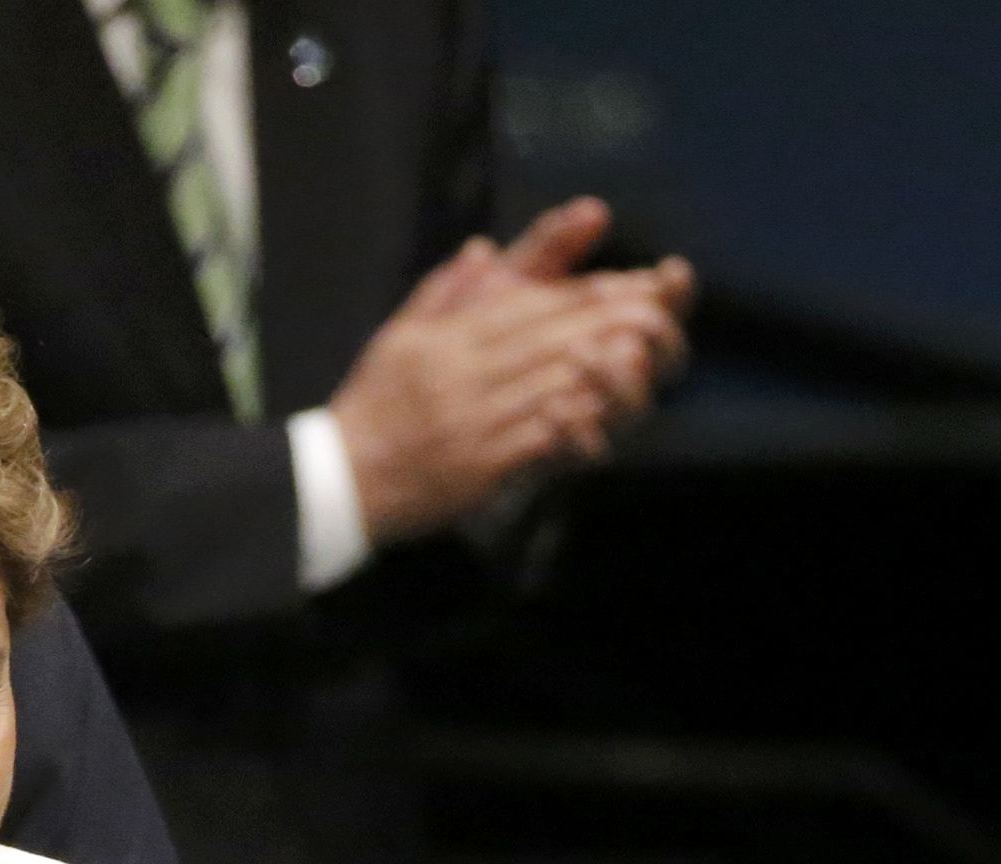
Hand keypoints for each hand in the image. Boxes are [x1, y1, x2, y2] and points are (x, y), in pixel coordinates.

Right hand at [329, 266, 692, 544]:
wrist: (339, 479)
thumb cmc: (373, 408)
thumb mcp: (399, 336)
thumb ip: (444, 291)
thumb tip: (483, 248)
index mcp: (450, 337)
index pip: (530, 303)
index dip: (587, 291)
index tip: (634, 283)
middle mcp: (464, 369)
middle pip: (551, 334)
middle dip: (611, 319)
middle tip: (660, 311)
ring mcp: (474, 417)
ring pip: (551, 380)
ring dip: (606, 367)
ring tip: (649, 354)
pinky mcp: (479, 463)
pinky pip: (535, 438)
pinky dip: (573, 424)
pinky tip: (607, 414)